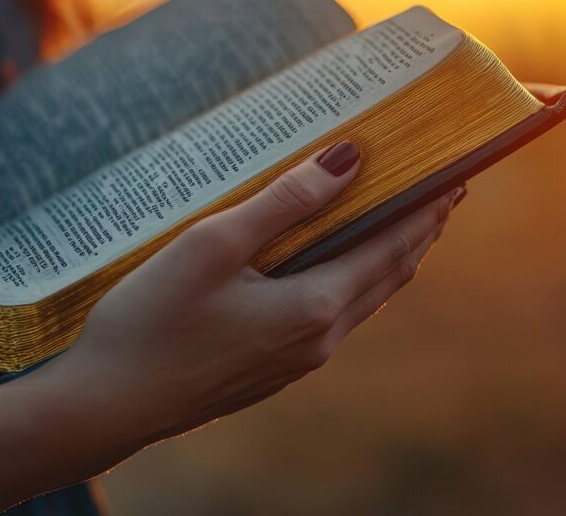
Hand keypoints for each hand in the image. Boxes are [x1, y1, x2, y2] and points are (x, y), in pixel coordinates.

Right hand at [41, 142, 463, 449]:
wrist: (107, 406)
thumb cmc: (151, 321)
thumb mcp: (214, 246)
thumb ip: (284, 201)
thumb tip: (347, 159)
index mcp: (314, 307)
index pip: (394, 246)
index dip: (429, 208)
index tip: (458, 173)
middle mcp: (318, 339)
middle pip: (390, 274)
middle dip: (421, 230)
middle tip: (444, 189)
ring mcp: (295, 360)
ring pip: (364, 298)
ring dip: (390, 256)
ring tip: (403, 220)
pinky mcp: (270, 369)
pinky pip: (334, 316)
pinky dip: (355, 279)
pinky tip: (337, 266)